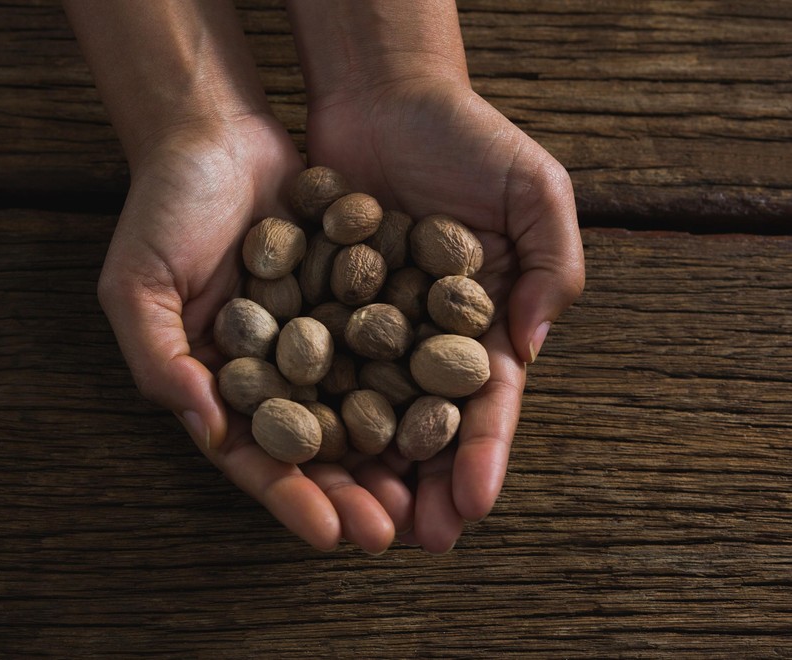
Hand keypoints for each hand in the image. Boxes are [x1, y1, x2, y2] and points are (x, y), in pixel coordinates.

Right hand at [97, 115, 410, 552]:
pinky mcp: (355, 296)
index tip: (328, 536)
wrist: (215, 130)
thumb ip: (160, 360)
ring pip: (360, 406)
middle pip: (317, 446)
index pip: (256, 456)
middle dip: (352, 492)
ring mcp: (316, 335)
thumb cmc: (164, 207)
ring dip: (392, 453)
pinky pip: (388, 343)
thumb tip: (209, 431)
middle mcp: (273, 369)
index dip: (290, 497)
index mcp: (219, 382)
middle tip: (392, 533)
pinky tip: (448, 410)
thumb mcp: (137, 284)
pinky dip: (414, 378)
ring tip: (429, 492)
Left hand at [304, 76, 585, 551]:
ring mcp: (364, 330)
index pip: (485, 403)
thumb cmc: (467, 138)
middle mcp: (421, 340)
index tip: (472, 504)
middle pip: (422, 426)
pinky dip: (303, 410)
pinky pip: (307, 368)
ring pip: (361, 413)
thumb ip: (548, 265)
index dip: (481, 454)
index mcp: (479, 325)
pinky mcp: (311, 311)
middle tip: (413, 540)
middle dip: (421, 485)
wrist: (381, 98)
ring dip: (359, 470)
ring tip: (354, 521)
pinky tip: (296, 454)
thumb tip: (528, 348)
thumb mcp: (533, 190)